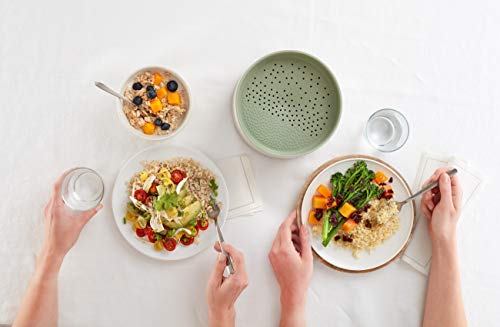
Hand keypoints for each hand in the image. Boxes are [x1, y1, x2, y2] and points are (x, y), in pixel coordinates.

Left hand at [40, 171, 102, 271]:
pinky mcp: (49, 215)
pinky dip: (60, 196)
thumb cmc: (63, 239)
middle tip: (74, 175)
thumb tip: (98, 206)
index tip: (71, 171)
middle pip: (55, 188)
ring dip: (62, 188)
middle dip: (64, 180)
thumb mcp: (79, 224)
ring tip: (71, 184)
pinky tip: (67, 198)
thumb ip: (90, 213)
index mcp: (55, 207)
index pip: (57, 186)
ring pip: (54, 195)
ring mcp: (48, 211)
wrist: (52, 250)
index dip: (63, 176)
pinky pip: (54, 201)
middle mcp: (49, 207)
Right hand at [206, 242, 248, 326]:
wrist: (221, 309)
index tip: (223, 245)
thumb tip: (222, 255)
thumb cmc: (217, 299)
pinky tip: (224, 258)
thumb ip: (218, 267)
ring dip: (230, 254)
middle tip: (219, 246)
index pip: (238, 258)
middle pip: (240, 257)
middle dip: (229, 250)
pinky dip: (231, 259)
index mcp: (237, 279)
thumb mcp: (214, 282)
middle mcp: (243, 278)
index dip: (230, 249)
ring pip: (239, 260)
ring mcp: (244, 278)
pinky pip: (238, 264)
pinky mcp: (242, 278)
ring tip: (220, 251)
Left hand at [269, 210, 312, 325]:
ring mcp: (272, 254)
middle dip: (291, 227)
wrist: (292, 291)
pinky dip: (286, 242)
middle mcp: (275, 250)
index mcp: (284, 249)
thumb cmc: (300, 279)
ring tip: (300, 244)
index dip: (290, 218)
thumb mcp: (307, 258)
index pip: (285, 228)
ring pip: (279, 237)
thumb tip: (304, 228)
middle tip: (301, 229)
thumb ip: (305, 240)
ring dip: (289, 236)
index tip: (295, 214)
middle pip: (281, 231)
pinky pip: (278, 244)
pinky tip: (295, 249)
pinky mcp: (272, 258)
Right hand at [420, 168, 461, 244]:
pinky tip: (429, 211)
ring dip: (426, 198)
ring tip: (431, 207)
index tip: (433, 179)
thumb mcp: (446, 205)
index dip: (440, 174)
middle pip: (436, 180)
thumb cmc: (446, 223)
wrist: (440, 234)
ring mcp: (440, 197)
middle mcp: (448, 192)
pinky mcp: (433, 201)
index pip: (449, 174)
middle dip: (429, 188)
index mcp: (455, 191)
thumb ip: (445, 189)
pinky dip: (425, 204)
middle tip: (430, 196)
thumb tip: (444, 175)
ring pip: (428, 189)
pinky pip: (425, 197)